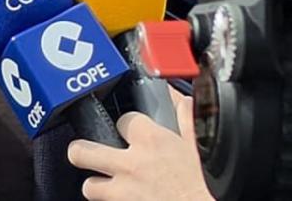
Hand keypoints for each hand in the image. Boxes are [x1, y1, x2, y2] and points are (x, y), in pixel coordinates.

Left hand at [68, 88, 212, 200]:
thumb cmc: (210, 187)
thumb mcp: (202, 144)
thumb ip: (187, 117)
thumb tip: (180, 99)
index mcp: (151, 142)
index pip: (123, 120)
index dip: (128, 124)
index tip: (133, 130)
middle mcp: (132, 166)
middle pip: (83, 151)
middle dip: (81, 150)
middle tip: (87, 151)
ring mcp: (126, 193)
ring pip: (90, 187)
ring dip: (97, 185)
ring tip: (107, 183)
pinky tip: (125, 198)